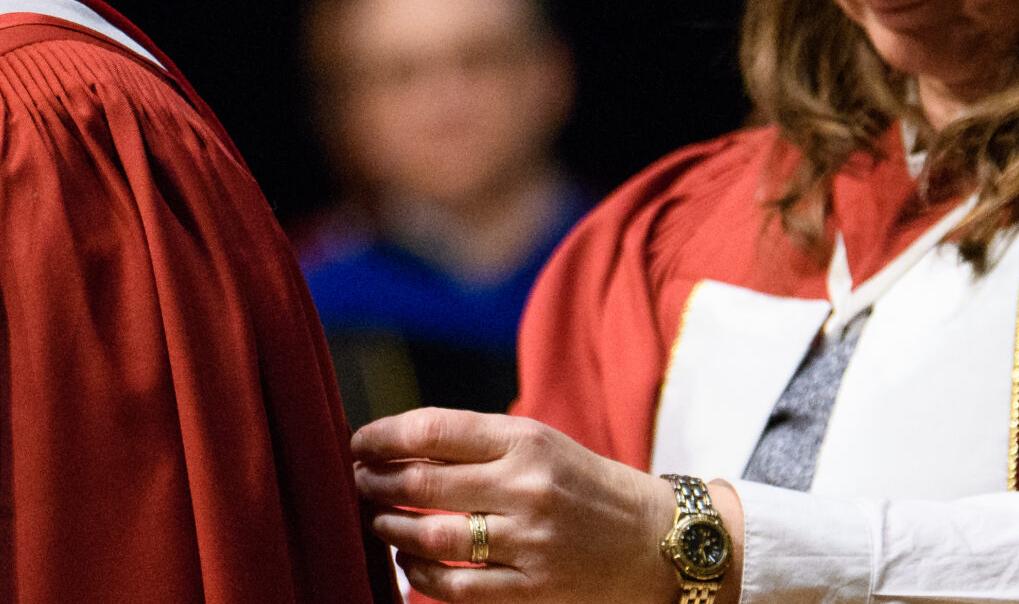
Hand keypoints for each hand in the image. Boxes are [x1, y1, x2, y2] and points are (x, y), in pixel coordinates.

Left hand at [350, 408, 737, 602]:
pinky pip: (455, 588)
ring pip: (429, 538)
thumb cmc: (585, 485)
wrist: (659, 541)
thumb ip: (475, 443)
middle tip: (359, 482)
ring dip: (389, 529)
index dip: (381, 437)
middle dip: (374, 484)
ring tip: (377, 521)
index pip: (431, 430)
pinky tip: (408, 565)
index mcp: (525, 441)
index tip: (359, 443)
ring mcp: (529, 542)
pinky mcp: (534, 590)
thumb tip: (395, 446)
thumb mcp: (540, 444)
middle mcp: (525, 488)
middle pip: (419, 485)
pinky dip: (419, 577)